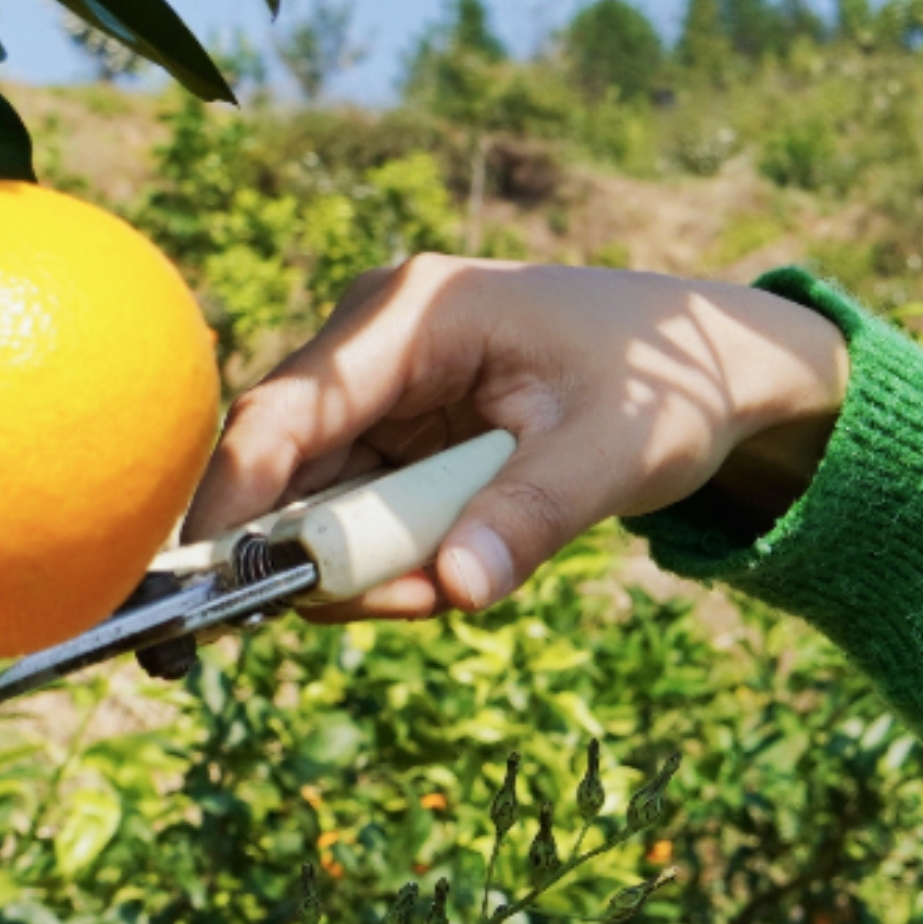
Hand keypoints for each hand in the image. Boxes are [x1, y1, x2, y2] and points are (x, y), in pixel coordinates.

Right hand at [182, 261, 847, 619]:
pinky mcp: (391, 431)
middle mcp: (372, 341)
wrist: (705, 365)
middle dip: (322, 558)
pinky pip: (353, 512)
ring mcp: (376, 388)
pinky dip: (388, 559)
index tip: (217, 588)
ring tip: (449, 591)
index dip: (238, 500)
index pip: (287, 410)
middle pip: (284, 468)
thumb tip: (458, 588)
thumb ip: (533, 515)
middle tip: (407, 609)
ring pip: (313, 502)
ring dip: (363, 569)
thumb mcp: (614, 453)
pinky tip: (454, 572)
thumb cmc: (664, 385)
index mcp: (412, 313)